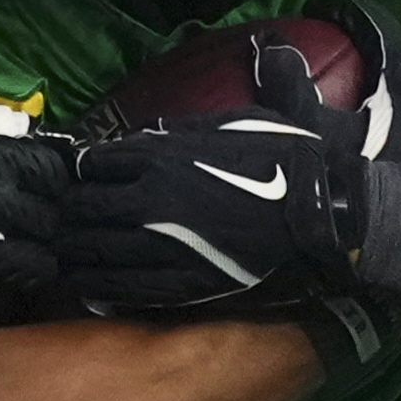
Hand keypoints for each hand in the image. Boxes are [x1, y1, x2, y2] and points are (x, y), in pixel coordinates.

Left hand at [58, 8, 400, 319]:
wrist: (329, 220)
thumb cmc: (292, 165)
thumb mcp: (246, 117)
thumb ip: (199, 117)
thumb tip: (168, 112)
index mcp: (161, 154)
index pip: (93, 163)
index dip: (85, 172)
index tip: (86, 179)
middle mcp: (149, 199)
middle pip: (81, 208)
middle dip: (72, 213)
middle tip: (71, 220)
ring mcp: (159, 246)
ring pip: (89, 251)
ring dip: (76, 252)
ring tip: (73, 254)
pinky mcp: (176, 286)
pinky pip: (117, 288)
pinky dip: (97, 285)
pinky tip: (92, 282)